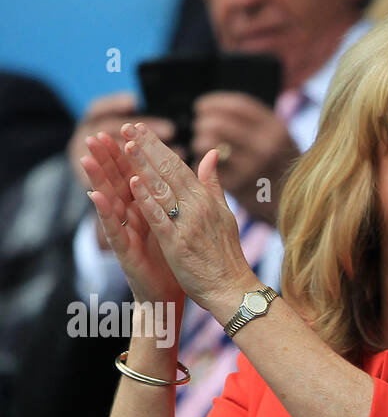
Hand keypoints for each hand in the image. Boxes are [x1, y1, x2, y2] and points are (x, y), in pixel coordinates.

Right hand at [83, 132, 183, 309]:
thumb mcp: (177, 221)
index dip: (131, 152)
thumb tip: (187, 168)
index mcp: (146, 207)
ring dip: (97, 179)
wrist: (171, 293)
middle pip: (117, 182)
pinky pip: (113, 229)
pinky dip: (105, 212)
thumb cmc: (173, 257)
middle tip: (95, 134)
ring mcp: (125, 232)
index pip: (136, 173)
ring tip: (86, 157)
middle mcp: (132, 216)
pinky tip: (96, 197)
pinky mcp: (123, 250)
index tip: (128, 126)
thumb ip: (180, 194)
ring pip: (109, 201)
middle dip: (107, 159)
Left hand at [118, 121, 256, 318]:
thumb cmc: (227, 255)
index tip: (139, 129)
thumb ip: (213, 184)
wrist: (233, 289)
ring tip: (125, 145)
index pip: (179, 166)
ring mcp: (188, 225)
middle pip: (169, 171)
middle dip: (147, 148)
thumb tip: (211, 154)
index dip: (157, 146)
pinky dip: (147, 200)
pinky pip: (160, 218)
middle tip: (127, 127)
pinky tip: (133, 183)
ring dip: (143, 166)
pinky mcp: (178, 244)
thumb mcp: (224, 214)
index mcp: (207, 200)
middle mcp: (198, 208)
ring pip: (162, 190)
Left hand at [191, 92, 299, 224]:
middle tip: (201, 128)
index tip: (200, 106)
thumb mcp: (278, 137)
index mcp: (277, 130)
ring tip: (202, 145)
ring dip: (199, 142)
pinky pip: (207, 166)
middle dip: (202, 123)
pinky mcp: (237, 186)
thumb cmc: (278, 164)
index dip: (214, 103)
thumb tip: (211, 108)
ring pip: (208, 143)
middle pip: (218, 124)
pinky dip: (201, 162)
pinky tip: (207, 163)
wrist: (293, 204)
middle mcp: (266, 147)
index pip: (237, 106)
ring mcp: (251, 168)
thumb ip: (254, 121)